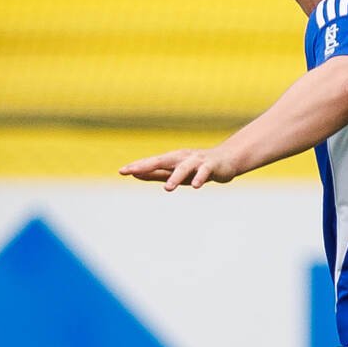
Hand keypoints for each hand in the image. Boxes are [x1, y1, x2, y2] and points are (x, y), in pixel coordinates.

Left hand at [119, 147, 240, 189]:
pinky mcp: (210, 166)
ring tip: (167, 188)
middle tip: (133, 172)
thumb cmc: (196, 168)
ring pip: (183, 168)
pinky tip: (195, 186)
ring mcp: (196, 161)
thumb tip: (135, 174)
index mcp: (171, 159)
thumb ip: (156, 173)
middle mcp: (181, 157)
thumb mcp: (175, 172)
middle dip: (147, 166)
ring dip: (175, 177)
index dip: (137, 166)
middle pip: (162, 161)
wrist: (226, 160)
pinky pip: (204, 172)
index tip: (121, 171)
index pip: (151, 162)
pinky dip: (199, 178)